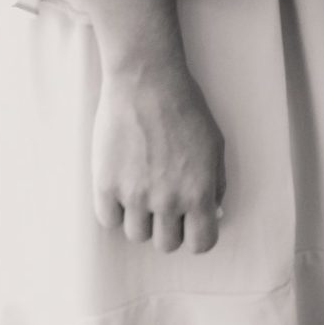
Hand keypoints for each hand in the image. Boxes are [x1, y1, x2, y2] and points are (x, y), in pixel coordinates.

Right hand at [90, 57, 226, 254]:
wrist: (146, 80)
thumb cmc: (185, 106)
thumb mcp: (215, 143)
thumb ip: (216, 182)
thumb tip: (212, 212)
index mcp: (198, 192)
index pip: (201, 243)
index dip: (198, 235)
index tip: (191, 223)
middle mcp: (167, 200)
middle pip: (166, 244)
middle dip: (169, 226)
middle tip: (165, 201)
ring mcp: (134, 195)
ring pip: (136, 235)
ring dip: (141, 218)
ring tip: (142, 189)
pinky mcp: (106, 185)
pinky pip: (109, 220)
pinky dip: (115, 209)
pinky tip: (122, 186)